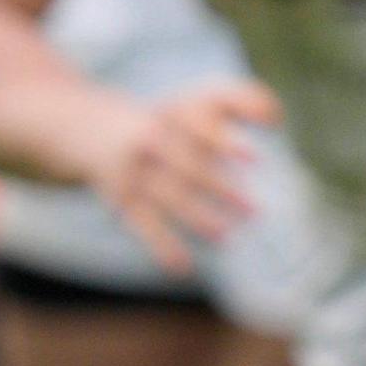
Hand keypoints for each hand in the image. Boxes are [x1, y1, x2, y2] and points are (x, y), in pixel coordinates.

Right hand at [83, 79, 277, 272]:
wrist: (87, 125)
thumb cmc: (167, 117)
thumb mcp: (195, 98)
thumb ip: (241, 99)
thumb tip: (277, 117)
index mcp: (172, 114)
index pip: (199, 126)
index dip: (226, 142)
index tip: (255, 158)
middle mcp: (151, 140)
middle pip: (186, 165)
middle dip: (220, 189)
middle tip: (255, 211)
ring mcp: (133, 171)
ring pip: (168, 196)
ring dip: (197, 218)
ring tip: (225, 237)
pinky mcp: (121, 198)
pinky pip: (143, 225)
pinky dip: (161, 246)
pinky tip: (183, 267)